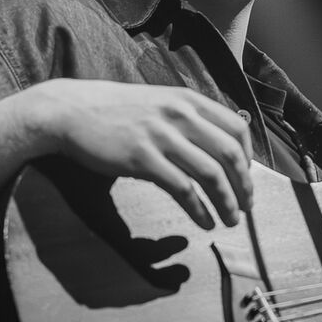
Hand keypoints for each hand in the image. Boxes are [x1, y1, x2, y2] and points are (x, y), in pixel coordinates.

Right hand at [17, 79, 253, 229]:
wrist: (72, 111)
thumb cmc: (116, 110)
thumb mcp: (159, 102)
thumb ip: (188, 117)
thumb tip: (216, 145)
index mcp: (188, 100)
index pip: (237, 128)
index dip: (249, 157)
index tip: (247, 178)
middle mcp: (180, 115)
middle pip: (229, 154)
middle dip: (244, 185)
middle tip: (247, 206)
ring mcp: (161, 136)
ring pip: (211, 174)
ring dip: (227, 202)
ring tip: (231, 220)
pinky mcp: (142, 159)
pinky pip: (183, 189)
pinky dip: (200, 209)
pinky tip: (205, 221)